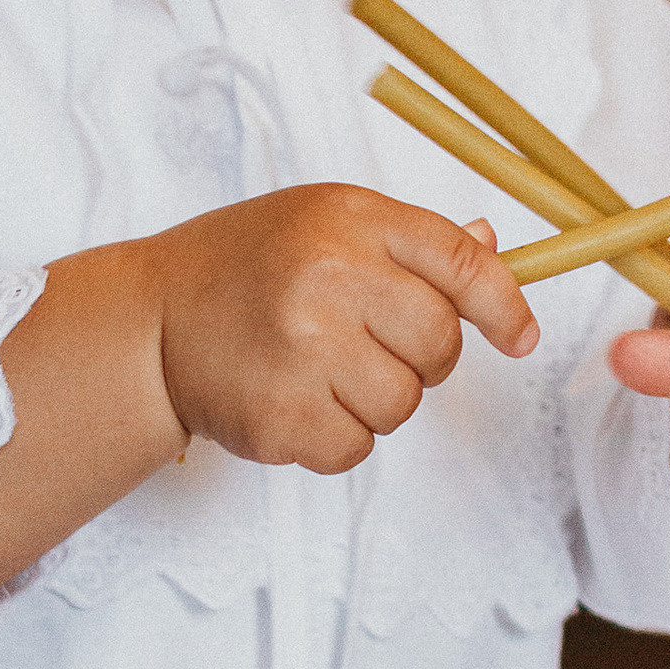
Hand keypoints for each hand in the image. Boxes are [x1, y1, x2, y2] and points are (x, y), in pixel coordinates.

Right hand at [153, 188, 537, 474]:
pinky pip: (356, 447)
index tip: (520, 338)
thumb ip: (408, 243)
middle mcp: (327, 278)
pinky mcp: (280, 417)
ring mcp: (302, 350)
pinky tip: (294, 400)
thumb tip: (494, 249)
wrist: (148, 324)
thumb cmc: (244, 268)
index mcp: (347, 220)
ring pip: (403, 405)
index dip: (504, 305)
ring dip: (376, 401)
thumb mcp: (322, 224)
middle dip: (422, 358)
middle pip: (440, 344)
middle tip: (366, 345)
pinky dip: (336, 436)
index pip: (459, 262)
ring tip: (319, 370)